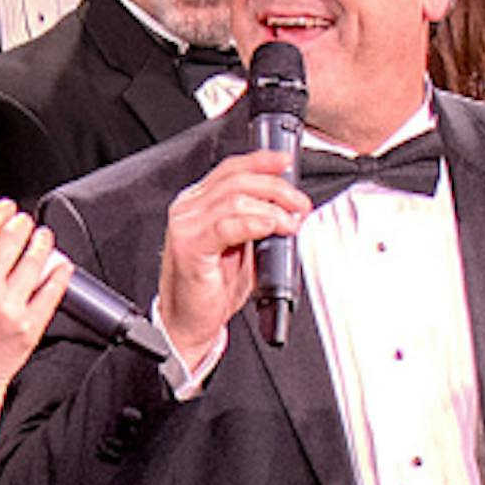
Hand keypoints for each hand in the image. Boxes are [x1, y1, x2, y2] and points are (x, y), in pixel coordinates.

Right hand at [0, 199, 75, 403]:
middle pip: (12, 237)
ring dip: (42, 242)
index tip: (6, 207)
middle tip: (25, 222)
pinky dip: (59, 273)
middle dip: (22, 224)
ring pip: (35, 259)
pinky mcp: (30, 323)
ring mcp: (9, 305)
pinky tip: (60, 266)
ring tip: (43, 238)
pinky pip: (52, 290)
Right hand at [153, 146, 310, 366]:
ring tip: (289, 224)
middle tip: (299, 206)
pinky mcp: (189, 247)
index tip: (287, 164)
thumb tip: (288, 206)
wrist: (189, 322)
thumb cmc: (212, 287)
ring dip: (272, 208)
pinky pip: (227, 225)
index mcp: (198, 203)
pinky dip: (254, 223)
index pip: (231, 169)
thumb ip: (257, 219)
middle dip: (277, 189)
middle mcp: (188, 210)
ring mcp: (186, 227)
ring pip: (235, 199)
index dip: (262, 162)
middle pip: (238, 180)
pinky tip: (270, 228)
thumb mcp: (242, 244)